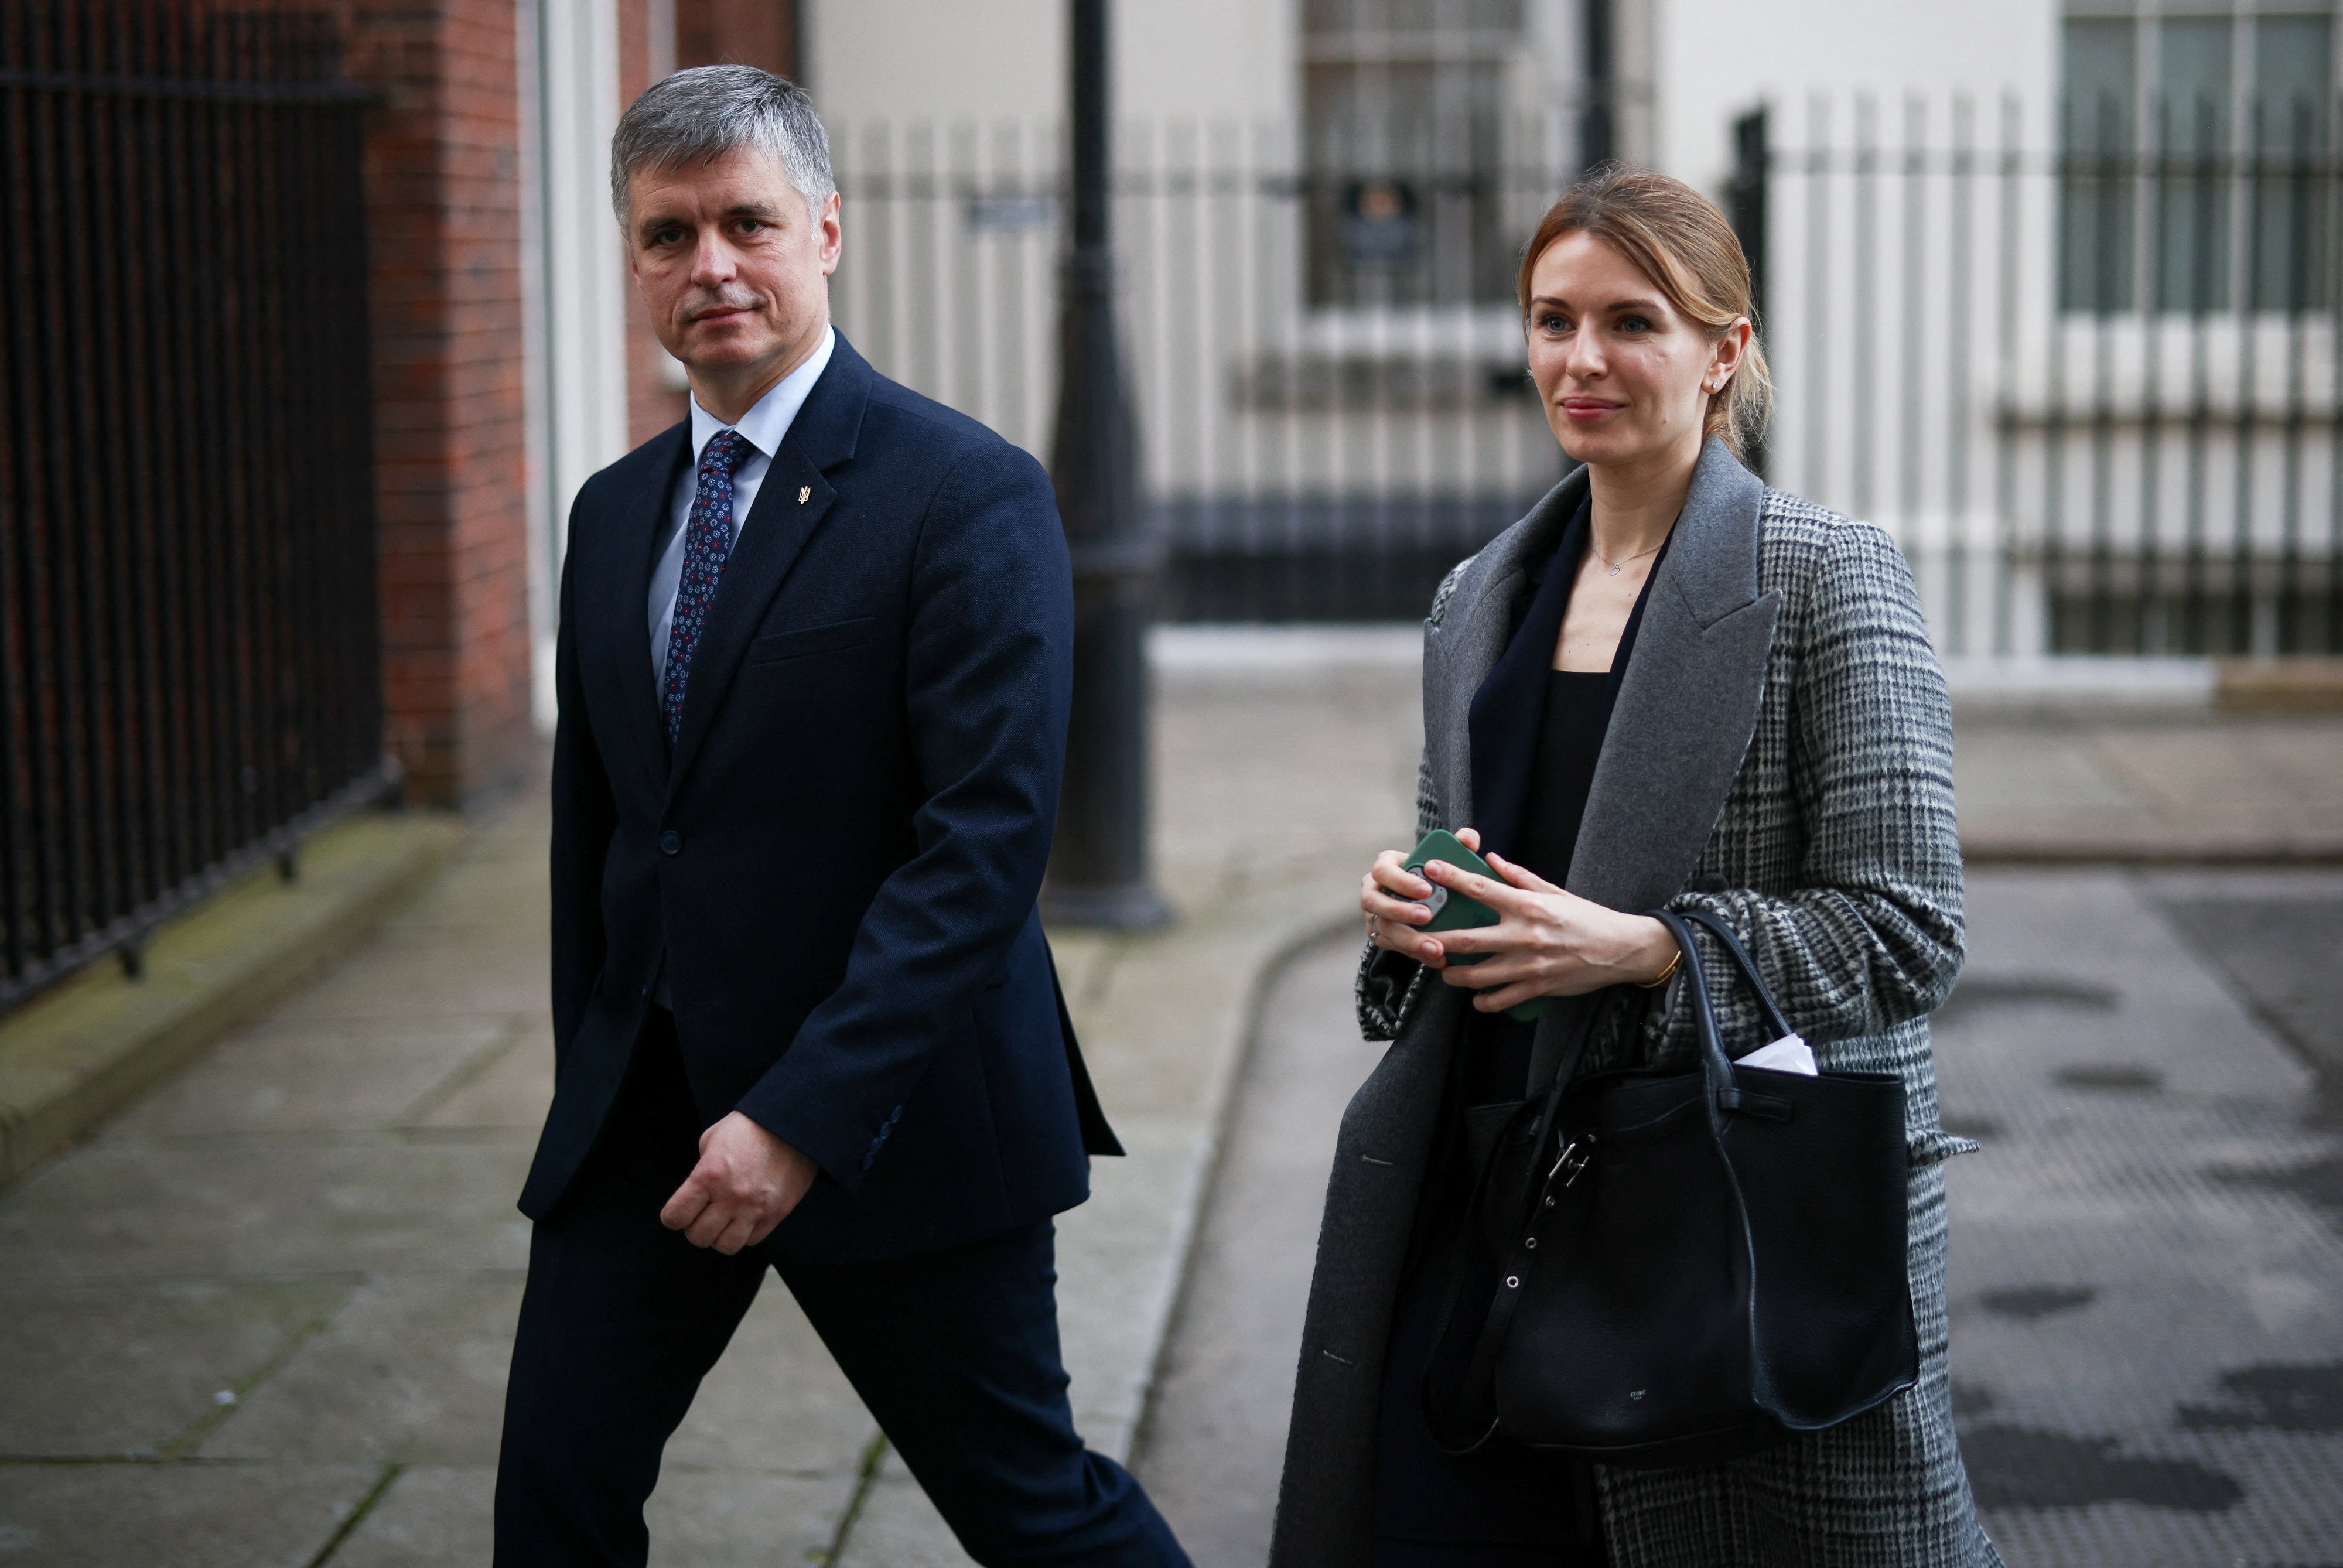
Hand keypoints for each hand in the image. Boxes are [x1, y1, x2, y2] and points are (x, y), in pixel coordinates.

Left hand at [660, 1111, 818, 1253]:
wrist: (793, 1125)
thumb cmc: (750, 1127)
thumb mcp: (712, 1139)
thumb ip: (701, 1169)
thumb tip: (698, 1191)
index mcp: (708, 1176)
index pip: (675, 1216)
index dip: (673, 1216)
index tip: (679, 1211)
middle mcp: (730, 1197)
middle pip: (698, 1237)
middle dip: (695, 1229)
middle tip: (703, 1216)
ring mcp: (755, 1209)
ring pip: (726, 1246)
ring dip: (720, 1237)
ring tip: (724, 1223)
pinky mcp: (776, 1214)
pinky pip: (752, 1240)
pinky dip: (745, 1233)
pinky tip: (746, 1218)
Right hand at [1361, 827, 1490, 968]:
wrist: (1423, 900)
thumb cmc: (1433, 875)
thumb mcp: (1443, 858)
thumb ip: (1457, 845)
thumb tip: (1468, 838)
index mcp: (1385, 868)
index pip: (1383, 871)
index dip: (1401, 881)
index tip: (1427, 890)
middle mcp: (1373, 891)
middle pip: (1374, 903)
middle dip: (1400, 911)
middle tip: (1427, 917)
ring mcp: (1374, 916)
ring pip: (1383, 930)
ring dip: (1409, 940)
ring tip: (1436, 947)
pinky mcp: (1381, 937)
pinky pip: (1393, 948)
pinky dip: (1416, 954)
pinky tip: (1438, 958)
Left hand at [1425, 849, 1679, 1012]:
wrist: (1620, 949)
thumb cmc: (1586, 917)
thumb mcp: (1553, 891)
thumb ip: (1518, 876)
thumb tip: (1490, 858)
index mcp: (1527, 906)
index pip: (1480, 888)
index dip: (1451, 878)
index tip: (1430, 869)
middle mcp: (1524, 935)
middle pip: (1466, 940)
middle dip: (1436, 942)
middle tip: (1418, 940)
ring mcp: (1529, 964)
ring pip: (1477, 976)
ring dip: (1454, 975)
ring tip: (1445, 971)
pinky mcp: (1537, 987)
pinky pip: (1500, 999)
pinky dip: (1483, 1000)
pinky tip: (1476, 996)